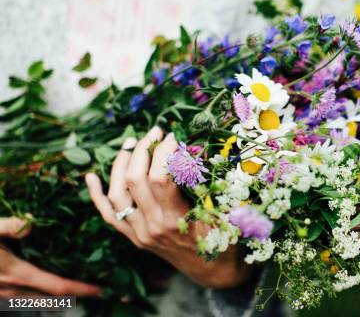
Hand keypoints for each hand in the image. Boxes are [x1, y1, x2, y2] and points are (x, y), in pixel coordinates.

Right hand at [0, 217, 101, 297]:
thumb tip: (29, 223)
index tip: (98, 289)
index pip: (57, 286)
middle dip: (75, 295)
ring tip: (78, 285)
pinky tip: (48, 282)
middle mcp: (15, 288)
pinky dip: (43, 294)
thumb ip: (10, 226)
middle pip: (53, 298)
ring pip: (40, 299)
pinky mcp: (2, 292)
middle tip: (95, 288)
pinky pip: (28, 298)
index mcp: (18, 273)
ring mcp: (7, 293)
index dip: (80, 289)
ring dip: (60, 296)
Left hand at [86, 127, 251, 288]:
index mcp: (177, 218)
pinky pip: (109, 216)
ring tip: (131, 144)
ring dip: (121, 165)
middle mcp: (154, 226)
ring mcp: (140, 233)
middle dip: (142, 149)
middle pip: (135, 179)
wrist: (213, 271)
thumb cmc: (223, 237)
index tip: (173, 136)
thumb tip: (192, 148)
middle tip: (155, 133)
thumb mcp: (221, 210)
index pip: (160, 177)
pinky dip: (97, 195)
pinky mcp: (134, 238)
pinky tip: (91, 176)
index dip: (163, 151)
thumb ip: (206, 184)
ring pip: (117, 194)